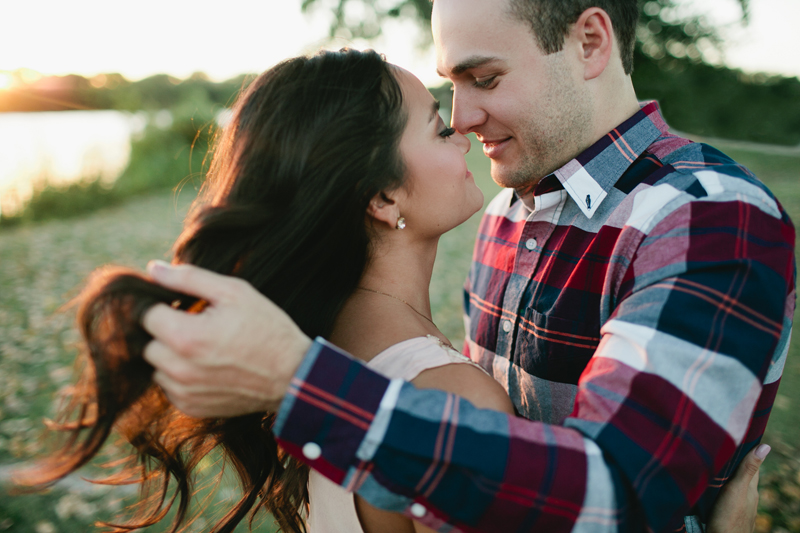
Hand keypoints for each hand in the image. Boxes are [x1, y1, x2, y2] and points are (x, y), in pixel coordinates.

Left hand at [141, 261, 311, 417]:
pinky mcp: (191, 408)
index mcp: (185, 337)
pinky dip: (182, 376)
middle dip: (167, 332)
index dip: (164, 306)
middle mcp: (178, 369)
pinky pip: (170, 387)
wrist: (293, 375)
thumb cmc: (267, 328)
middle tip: (198, 326)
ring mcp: (183, 392)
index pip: (145, 315)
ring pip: (157, 366)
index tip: (184, 306)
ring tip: (206, 348)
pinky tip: (210, 367)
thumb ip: (189, 278)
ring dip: (173, 355)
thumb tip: (154, 269)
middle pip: (148, 343)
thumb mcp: (234, 292)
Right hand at [707, 444, 769, 532]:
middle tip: (722, 448)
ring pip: (734, 487)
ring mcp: (738, 508)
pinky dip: (720, 489)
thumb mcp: (737, 489)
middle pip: (742, 476)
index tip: (740, 438)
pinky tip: (711, 488)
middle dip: (734, 464)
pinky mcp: (728, 515)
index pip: (752, 466)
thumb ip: (748, 469)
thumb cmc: (729, 517)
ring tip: (714, 465)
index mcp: (751, 489)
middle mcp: (747, 498)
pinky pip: (725, 497)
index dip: (747, 452)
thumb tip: (766, 446)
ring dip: (726, 477)